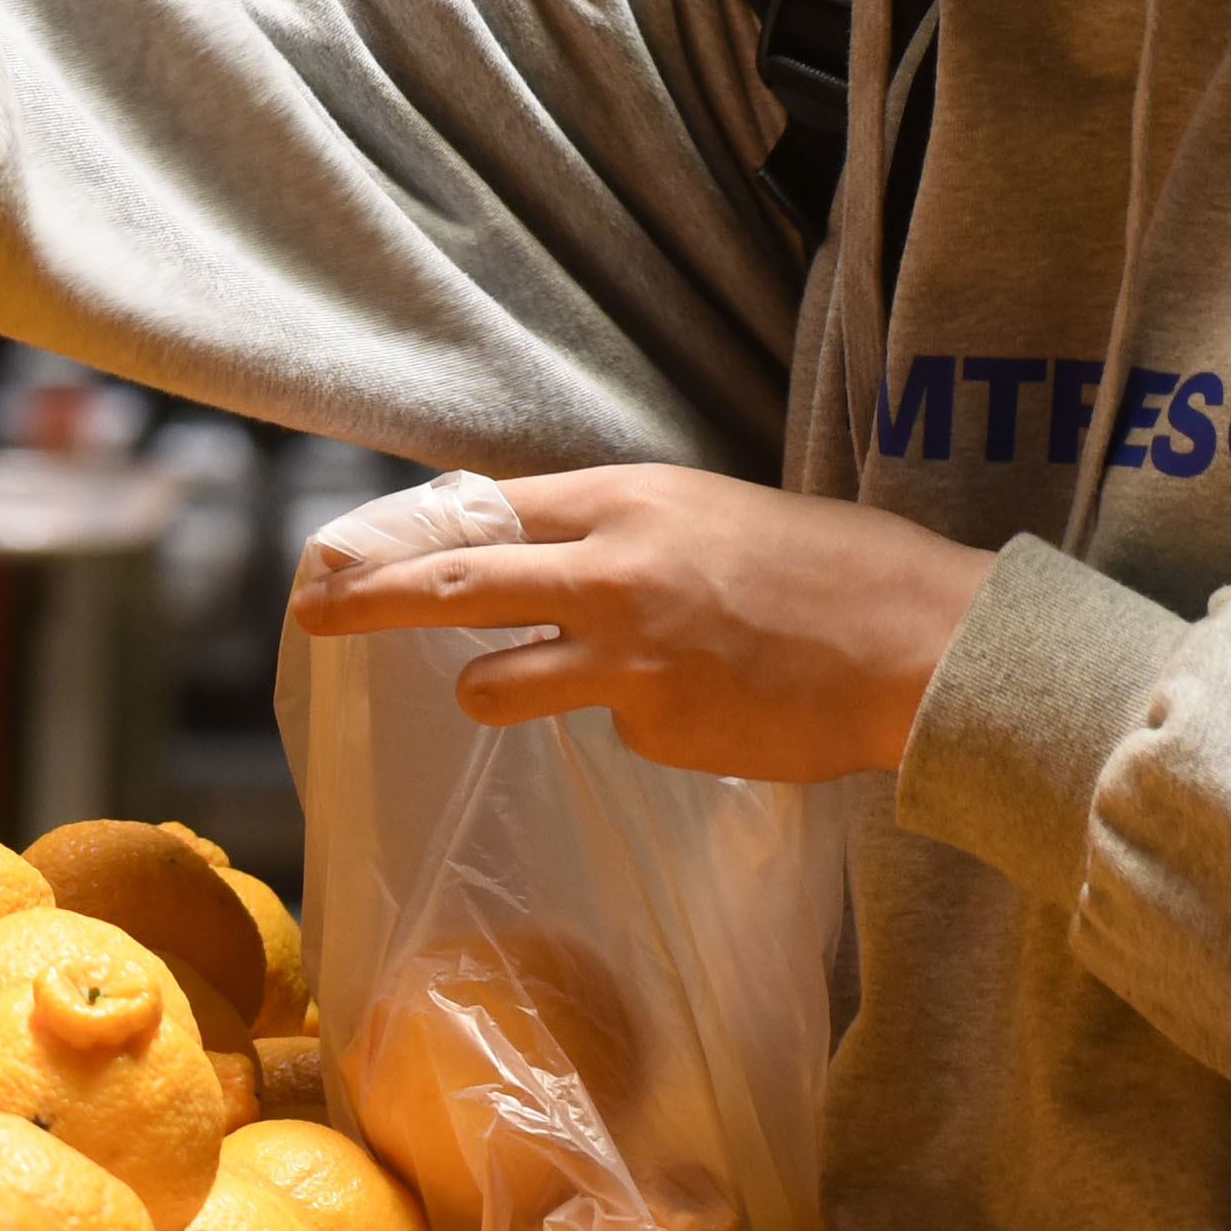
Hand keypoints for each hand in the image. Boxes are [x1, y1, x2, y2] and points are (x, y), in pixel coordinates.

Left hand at [283, 464, 994, 781]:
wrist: (920, 647)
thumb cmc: (832, 568)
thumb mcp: (710, 513)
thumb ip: (618, 530)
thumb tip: (531, 554)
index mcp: (630, 499)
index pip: (485, 509)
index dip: (404, 531)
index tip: (340, 551)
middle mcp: (613, 570)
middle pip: (454, 584)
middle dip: (367, 599)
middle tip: (309, 610)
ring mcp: (628, 661)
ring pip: (497, 683)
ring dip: (493, 687)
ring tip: (532, 683)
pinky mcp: (656, 732)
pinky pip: (609, 728)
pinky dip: (637, 718)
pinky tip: (709, 704)